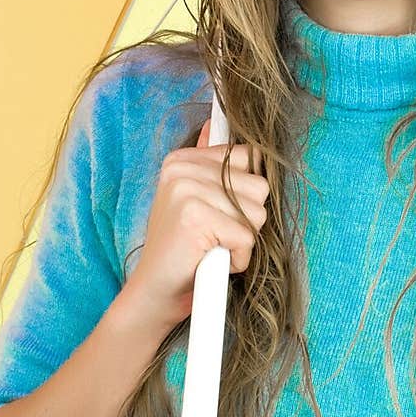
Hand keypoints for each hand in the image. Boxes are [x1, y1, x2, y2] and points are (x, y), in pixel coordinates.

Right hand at [122, 116, 269, 336]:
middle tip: (216, 236)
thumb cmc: (182, 251)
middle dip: (247, 219)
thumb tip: (215, 123)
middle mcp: (182, 168)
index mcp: (183, 159)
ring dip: (243, 240)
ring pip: (257, 213)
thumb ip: (207, 163)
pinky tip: (211, 260)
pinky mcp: (195, 217)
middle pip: (260, 186)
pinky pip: (247, 237)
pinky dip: (237, 259)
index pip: (249, 158)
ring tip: (213, 247)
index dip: (245, 194)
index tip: (221, 213)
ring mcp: (187, 190)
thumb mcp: (192, 200)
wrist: (155, 294)